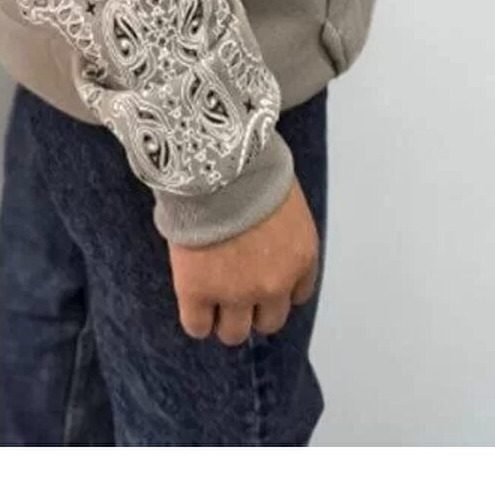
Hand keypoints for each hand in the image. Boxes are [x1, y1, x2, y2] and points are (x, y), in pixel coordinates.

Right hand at [166, 175, 320, 343]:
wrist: (214, 162)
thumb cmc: (249, 166)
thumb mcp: (282, 198)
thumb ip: (279, 231)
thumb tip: (262, 237)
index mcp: (301, 258)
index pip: (297, 294)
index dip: (276, 287)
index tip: (262, 277)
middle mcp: (275, 284)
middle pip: (269, 322)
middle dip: (253, 307)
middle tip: (234, 287)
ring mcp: (236, 292)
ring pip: (234, 332)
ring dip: (225, 318)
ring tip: (211, 296)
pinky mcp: (198, 291)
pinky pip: (197, 325)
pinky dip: (196, 318)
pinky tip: (193, 300)